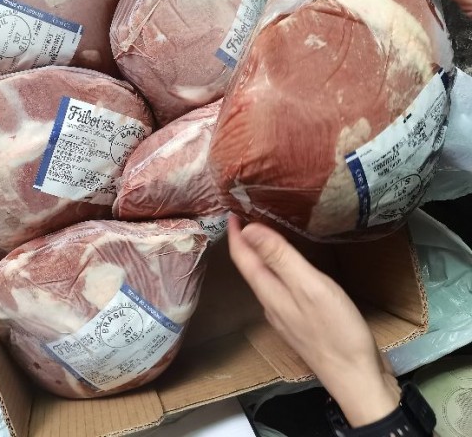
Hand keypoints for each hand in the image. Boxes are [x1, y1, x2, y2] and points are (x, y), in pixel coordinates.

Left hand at [227, 215, 400, 426]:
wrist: (356, 379)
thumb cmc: (336, 331)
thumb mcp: (308, 286)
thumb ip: (279, 258)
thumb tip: (248, 229)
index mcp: (269, 292)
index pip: (242, 258)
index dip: (236, 234)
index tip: (232, 210)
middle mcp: (271, 303)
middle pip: (251, 267)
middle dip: (246, 242)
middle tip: (246, 216)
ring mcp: (286, 315)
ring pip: (266, 279)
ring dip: (261, 256)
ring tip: (264, 235)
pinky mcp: (302, 323)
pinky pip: (282, 289)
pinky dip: (279, 270)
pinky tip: (291, 267)